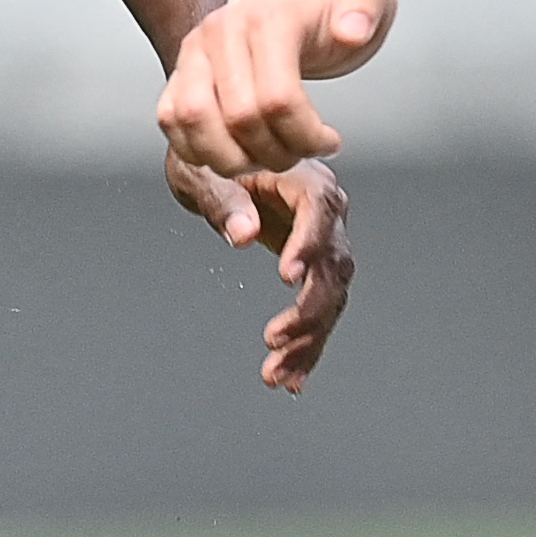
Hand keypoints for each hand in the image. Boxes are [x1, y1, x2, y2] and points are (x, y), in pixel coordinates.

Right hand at [157, 0, 397, 179]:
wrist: (290, 6)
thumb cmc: (324, 18)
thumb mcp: (366, 3)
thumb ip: (368, 9)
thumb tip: (352, 30)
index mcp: (268, 20)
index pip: (279, 98)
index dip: (306, 136)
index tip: (328, 143)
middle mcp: (221, 33)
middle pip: (239, 118)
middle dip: (277, 152)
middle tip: (299, 153)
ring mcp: (193, 54)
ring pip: (193, 122)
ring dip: (233, 158)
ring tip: (266, 156)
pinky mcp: (176, 74)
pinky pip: (170, 121)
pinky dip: (198, 149)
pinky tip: (235, 152)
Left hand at [167, 150, 356, 389]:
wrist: (217, 159)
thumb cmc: (211, 158)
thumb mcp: (202, 172)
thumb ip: (224, 202)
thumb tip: (243, 235)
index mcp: (305, 178)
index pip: (320, 210)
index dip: (308, 245)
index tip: (287, 278)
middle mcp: (326, 211)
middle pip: (333, 265)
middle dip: (308, 311)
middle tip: (275, 343)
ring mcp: (324, 241)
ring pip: (331, 297)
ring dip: (308, 340)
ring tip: (277, 374)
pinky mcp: (314, 267)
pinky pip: (320, 308)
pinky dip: (307, 344)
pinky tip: (292, 378)